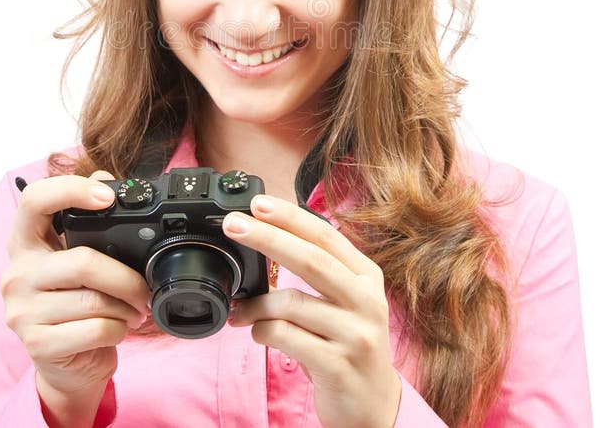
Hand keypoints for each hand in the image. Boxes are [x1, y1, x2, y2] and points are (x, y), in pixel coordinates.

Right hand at [1, 171, 150, 426]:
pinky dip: (118, 329)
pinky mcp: (37, 344)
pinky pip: (95, 329)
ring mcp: (22, 311)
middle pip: (83, 261)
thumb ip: (91, 219)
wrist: (68, 364)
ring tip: (132, 309)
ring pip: (94, 300)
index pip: (33, 200)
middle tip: (144, 288)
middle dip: (126, 277)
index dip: (71, 191)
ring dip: (126, 307)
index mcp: (25, 243)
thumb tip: (107, 177)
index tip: (107, 197)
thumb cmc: (78, 301)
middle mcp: (17, 273)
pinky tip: (117, 328)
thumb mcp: (79, 257)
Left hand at [223, 196, 400, 427]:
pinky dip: (262, 331)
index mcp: (366, 276)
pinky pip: (286, 338)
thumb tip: (269, 233)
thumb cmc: (350, 341)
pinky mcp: (338, 366)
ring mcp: (355, 334)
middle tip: (233, 224)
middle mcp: (366, 301)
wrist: (374, 404)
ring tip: (238, 311)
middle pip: (311, 259)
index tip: (258, 204)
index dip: (290, 217)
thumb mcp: (348, 299)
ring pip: (291, 303)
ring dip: (255, 304)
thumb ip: (320, 269)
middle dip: (267, 237)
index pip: (325, 236)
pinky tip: (257, 333)